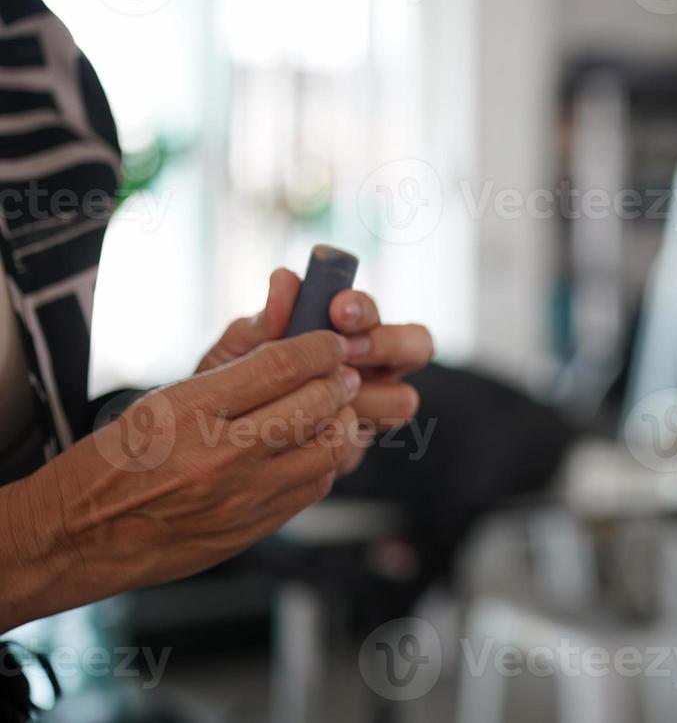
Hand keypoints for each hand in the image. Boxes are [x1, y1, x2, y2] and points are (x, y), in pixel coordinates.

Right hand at [1, 332, 358, 630]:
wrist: (77, 536)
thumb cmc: (114, 459)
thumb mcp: (161, 401)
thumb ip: (231, 375)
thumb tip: (294, 349)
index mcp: (190, 411)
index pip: (282, 366)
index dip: (320, 348)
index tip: (331, 342)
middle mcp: (219, 456)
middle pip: (314, 405)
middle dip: (338, 382)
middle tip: (341, 373)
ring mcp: (239, 498)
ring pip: (326, 450)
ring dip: (339, 423)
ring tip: (333, 410)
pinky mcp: (250, 530)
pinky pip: (312, 488)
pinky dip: (323, 461)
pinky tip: (312, 448)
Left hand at [198, 269, 433, 474]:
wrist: (207, 448)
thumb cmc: (225, 385)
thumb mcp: (234, 353)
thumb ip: (261, 322)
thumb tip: (285, 279)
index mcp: (343, 332)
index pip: (372, 311)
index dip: (363, 308)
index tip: (337, 310)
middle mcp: (368, 366)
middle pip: (417, 345)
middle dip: (387, 344)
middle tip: (349, 351)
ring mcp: (368, 409)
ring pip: (404, 400)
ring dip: (371, 397)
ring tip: (329, 397)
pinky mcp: (352, 449)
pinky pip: (364, 444)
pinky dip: (340, 439)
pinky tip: (307, 435)